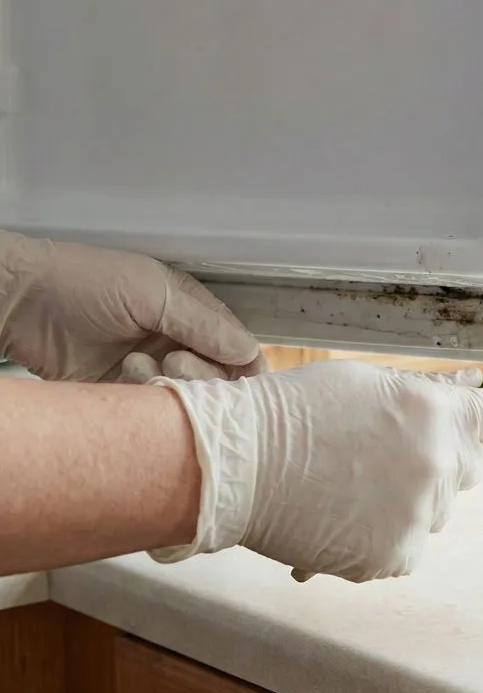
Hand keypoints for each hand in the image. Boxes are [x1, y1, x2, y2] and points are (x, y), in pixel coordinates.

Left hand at [0, 231, 263, 381]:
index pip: (237, 346)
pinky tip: (125, 376)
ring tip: (139, 366)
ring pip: (187, 397)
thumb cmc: (85, 282)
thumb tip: (249, 352)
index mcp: (192, 311)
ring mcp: (151, 368)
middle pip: (217, 378)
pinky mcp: (124, 392)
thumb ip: (204, 324)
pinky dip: (146, 398)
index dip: (244, 365)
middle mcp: (177, 342)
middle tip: (175, 362)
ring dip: (171, 386)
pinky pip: (153, 410)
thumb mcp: (154, 293)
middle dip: (203, 375)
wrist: (22, 302)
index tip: (243, 380)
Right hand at [150, 361, 482, 581]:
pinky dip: (383, 536)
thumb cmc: (297, 411)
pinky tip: (343, 516)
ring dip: (410, 500)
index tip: (468, 423)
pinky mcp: (394, 556)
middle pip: (470, 467)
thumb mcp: (369, 382)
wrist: (240, 464)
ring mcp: (418, 515)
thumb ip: (426, 394)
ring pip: (437, 509)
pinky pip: (408, 545)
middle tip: (387, 454)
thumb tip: (471, 389)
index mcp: (436, 413)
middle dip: (440, 459)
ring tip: (352, 486)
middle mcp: (438, 464)